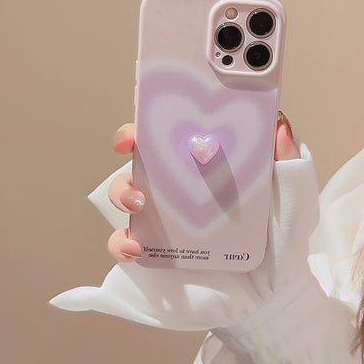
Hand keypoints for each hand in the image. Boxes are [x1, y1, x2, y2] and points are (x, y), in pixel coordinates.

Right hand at [107, 112, 300, 261]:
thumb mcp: (292, 196)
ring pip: (125, 198)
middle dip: (130, 157)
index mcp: (202, 168)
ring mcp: (164, 219)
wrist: (272, 290)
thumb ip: (287, 162)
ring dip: (122, 194)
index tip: (135, 132)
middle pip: (138, 165)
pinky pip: (125, 244)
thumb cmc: (282, 239)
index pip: (168, 141)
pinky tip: (136, 247)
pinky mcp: (157, 251)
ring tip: (139, 205)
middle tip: (133, 165)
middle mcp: (177, 189)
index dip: (145, 129)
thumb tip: (277, 123)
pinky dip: (121, 243)